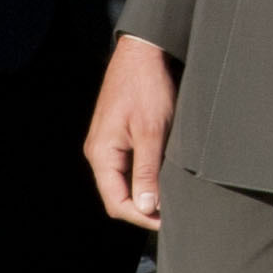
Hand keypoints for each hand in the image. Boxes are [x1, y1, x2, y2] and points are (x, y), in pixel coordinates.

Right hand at [85, 35, 177, 230]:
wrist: (144, 51)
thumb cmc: (146, 86)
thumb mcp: (151, 131)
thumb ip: (147, 170)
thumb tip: (146, 207)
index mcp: (100, 153)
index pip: (116, 201)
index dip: (141, 216)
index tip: (167, 221)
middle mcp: (99, 151)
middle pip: (118, 194)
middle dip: (144, 207)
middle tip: (173, 213)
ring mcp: (108, 143)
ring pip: (125, 180)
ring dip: (146, 190)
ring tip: (172, 197)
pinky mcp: (119, 134)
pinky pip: (129, 164)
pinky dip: (146, 173)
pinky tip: (166, 175)